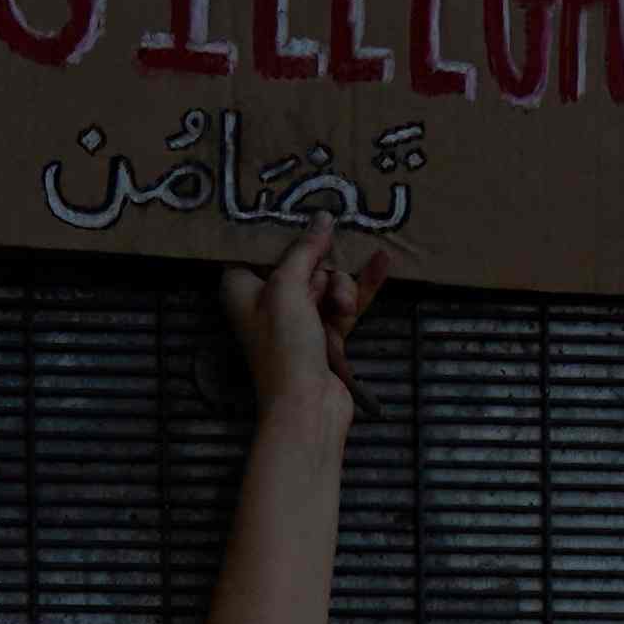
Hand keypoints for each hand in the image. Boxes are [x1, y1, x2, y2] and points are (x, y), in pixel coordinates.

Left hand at [218, 229, 385, 421]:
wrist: (307, 406)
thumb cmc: (283, 347)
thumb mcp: (287, 287)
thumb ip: (305, 249)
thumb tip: (322, 217)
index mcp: (240, 287)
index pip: (263, 247)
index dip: (286, 237)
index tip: (307, 218)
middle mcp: (266, 301)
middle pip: (303, 263)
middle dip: (323, 272)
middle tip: (323, 289)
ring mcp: (297, 319)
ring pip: (328, 283)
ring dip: (341, 291)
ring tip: (342, 310)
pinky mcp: (324, 334)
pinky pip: (344, 302)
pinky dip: (361, 288)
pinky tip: (382, 263)